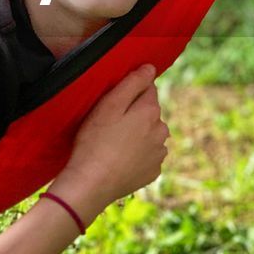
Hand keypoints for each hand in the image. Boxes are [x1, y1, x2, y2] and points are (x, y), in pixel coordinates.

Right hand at [57, 64, 168, 216]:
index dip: (130, 92)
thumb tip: (150, 68)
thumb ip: (132, 83)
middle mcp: (161, 131)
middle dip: (135, 114)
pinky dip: (137, 154)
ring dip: (138, 135)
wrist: (91, 184)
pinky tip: (120, 159)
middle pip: (150, 113)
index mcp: (151, 111)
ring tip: (113, 143)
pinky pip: (148, 155)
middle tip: (110, 124)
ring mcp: (159, 153)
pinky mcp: (153, 172)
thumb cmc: (94, 142)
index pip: (148, 88)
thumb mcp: (109, 105)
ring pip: (150, 134)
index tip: (114, 102)